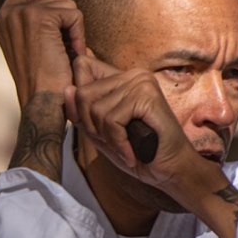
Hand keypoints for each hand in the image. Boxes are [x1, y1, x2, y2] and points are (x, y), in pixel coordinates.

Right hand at [0, 0, 84, 116]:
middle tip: (61, 42)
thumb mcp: (33, 46)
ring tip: (65, 52)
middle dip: (62, 14)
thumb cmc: (44, 83)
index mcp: (2, 20)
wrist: (42, 105)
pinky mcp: (38, 17)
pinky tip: (71, 54)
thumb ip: (35, 21)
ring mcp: (21, 13)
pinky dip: (79, 34)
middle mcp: (7, 13)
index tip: (54, 28)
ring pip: (64, 0)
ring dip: (72, 27)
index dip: (48, 0)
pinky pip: (73, 13)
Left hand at [69, 51, 216, 194]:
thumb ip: (81, 112)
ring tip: (124, 147)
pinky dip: (117, 143)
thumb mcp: (99, 133)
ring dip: (106, 137)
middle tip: (112, 142)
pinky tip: (130, 152)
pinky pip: (112, 120)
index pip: (81, 67)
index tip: (95, 126)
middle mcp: (132, 74)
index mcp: (121, 77)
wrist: (171, 170)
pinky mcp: (147, 97)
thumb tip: (66, 88)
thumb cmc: (137, 152)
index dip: (77, 101)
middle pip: (82, 92)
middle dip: (90, 125)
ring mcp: (141, 83)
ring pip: (95, 109)